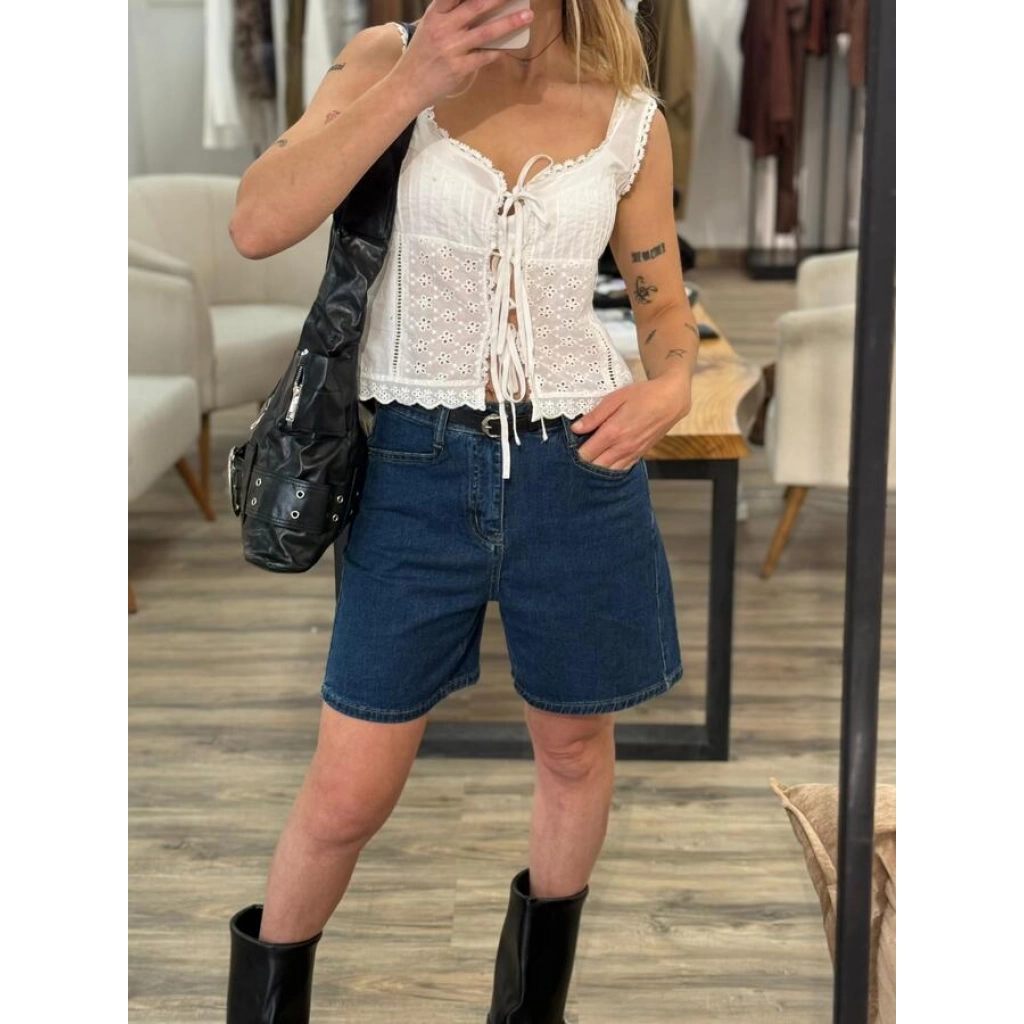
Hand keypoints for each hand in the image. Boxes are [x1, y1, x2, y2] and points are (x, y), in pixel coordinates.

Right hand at [399, 0, 534, 105]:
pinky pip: (484, 56)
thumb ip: (449, 14)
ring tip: (527, 16)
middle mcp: (443, 27)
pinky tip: (508, 46)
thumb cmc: (422, 55)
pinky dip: (498, 51)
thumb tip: (478, 7)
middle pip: (476, 6)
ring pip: (486, 32)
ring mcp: (452, 48)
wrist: (408, 85)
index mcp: (435, 13)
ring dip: (510, 23)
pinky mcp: (459, 68)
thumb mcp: (430, 27)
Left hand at [570, 375, 691, 470]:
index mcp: (613, 432)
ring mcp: (633, 453)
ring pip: (609, 471)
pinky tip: (606, 460)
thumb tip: (576, 428)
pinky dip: (612, 468)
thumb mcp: (615, 398)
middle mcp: (623, 447)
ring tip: (592, 456)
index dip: (576, 451)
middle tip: (579, 451)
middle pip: (595, 466)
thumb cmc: (643, 395)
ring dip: (598, 466)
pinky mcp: (640, 454)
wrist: (670, 400)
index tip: (572, 444)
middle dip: (585, 462)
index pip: (586, 453)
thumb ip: (595, 416)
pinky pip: (622, 469)